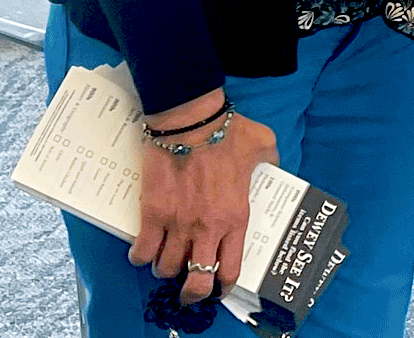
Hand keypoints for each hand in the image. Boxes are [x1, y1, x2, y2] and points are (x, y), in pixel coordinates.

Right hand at [127, 91, 279, 302]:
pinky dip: (140, 256)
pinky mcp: (152, 215)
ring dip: (165, 268)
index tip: (218, 287)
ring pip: (165, 268)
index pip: (230, 268)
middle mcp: (207, 228)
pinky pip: (141, 252)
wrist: (192, 122)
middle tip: (188, 288)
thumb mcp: (263, 146)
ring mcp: (177, 224)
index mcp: (235, 217)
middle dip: (192, 292)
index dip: (223, 286)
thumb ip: (270, 160)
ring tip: (166, 259)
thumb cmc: (228, 132)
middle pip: (196, 281)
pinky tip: (144, 250)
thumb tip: (273, 164)